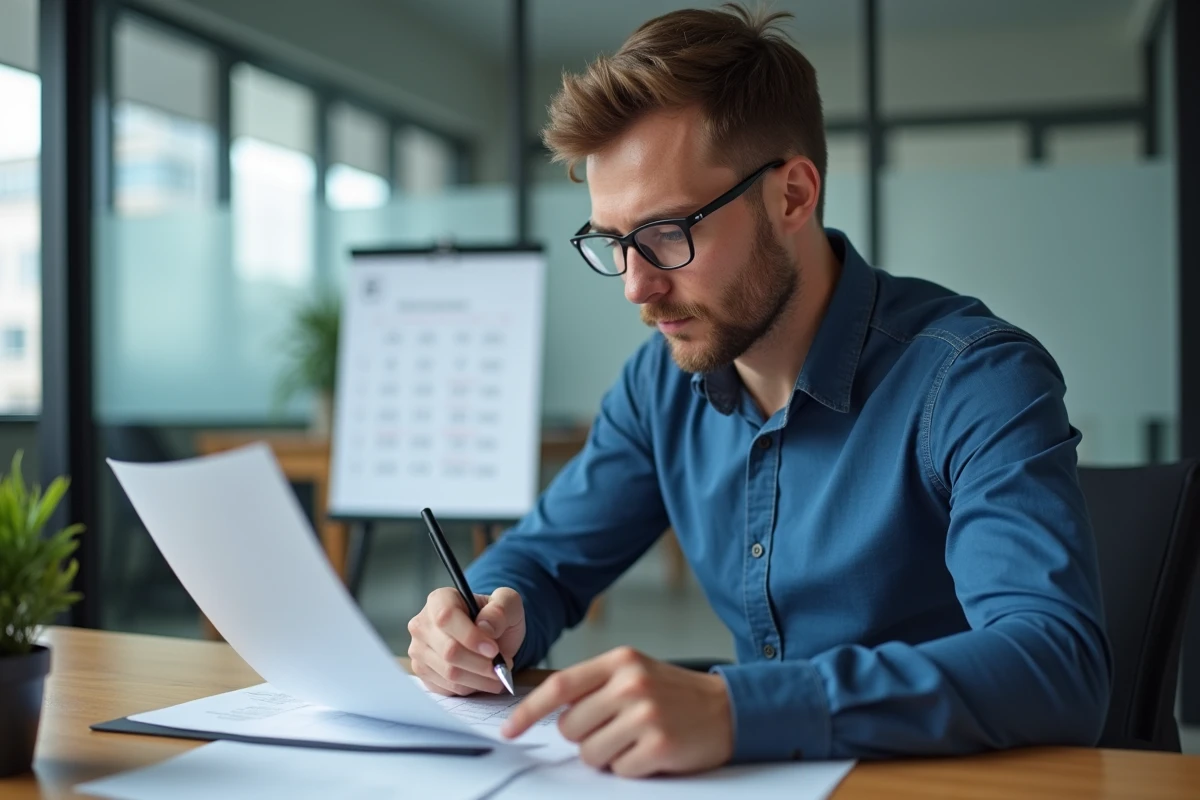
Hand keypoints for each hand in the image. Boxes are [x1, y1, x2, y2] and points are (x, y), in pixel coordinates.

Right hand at [407, 586, 524, 695]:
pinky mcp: (423, 673)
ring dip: (479, 679)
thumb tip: (485, 627)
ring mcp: (419, 650)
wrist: (490, 635)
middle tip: (502, 666)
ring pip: (449, 674)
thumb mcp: (508, 603)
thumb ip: (501, 609)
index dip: (470, 636)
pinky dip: (471, 687)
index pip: (446, 617)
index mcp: (440, 599)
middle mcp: (422, 624)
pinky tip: (482, 678)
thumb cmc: (496, 616)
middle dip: (481, 664)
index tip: (493, 650)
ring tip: (498, 673)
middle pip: (448, 651)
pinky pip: (447, 688)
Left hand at [501, 646, 733, 777]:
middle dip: (584, 737)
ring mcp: (646, 715)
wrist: (727, 709)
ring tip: (634, 740)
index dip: (529, 711)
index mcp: (620, 661)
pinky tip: (651, 752)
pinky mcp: (659, 746)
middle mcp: (631, 684)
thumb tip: (550, 712)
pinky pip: (619, 770)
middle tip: (614, 730)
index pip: (560, 686)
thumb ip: (594, 685)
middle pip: (571, 727)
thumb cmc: (673, 693)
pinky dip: (630, 768)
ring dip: (607, 755)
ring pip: (590, 753)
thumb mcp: (634, 672)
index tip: (510, 729)